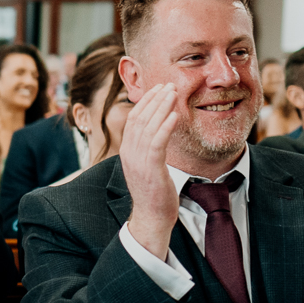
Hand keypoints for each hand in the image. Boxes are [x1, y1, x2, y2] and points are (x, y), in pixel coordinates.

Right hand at [121, 82, 182, 259]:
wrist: (151, 218)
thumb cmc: (154, 194)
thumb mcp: (148, 167)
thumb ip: (150, 149)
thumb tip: (159, 134)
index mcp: (128, 151)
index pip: (134, 119)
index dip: (146, 102)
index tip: (159, 89)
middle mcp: (130, 153)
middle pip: (140, 118)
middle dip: (155, 99)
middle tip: (169, 84)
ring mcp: (138, 161)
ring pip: (148, 126)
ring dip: (161, 107)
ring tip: (173, 93)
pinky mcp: (151, 169)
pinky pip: (157, 142)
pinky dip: (166, 126)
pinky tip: (175, 115)